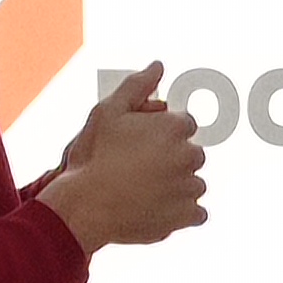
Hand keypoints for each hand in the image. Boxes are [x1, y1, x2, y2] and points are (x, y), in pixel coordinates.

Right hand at [39, 63, 206, 251]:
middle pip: (191, 154)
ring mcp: (190, 187)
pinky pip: (196, 213)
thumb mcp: (108, 111)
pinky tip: (157, 210)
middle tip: (140, 170)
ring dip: (177, 187)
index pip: (185, 125)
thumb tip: (158, 66)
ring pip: (193, 184)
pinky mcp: (187, 215)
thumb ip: (137, 86)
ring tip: (144, 192)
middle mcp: (189, 155)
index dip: (163, 134)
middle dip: (172, 160)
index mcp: (175, 127)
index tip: (143, 146)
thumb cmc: (94, 155)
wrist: (86, 205)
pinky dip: (181, 212)